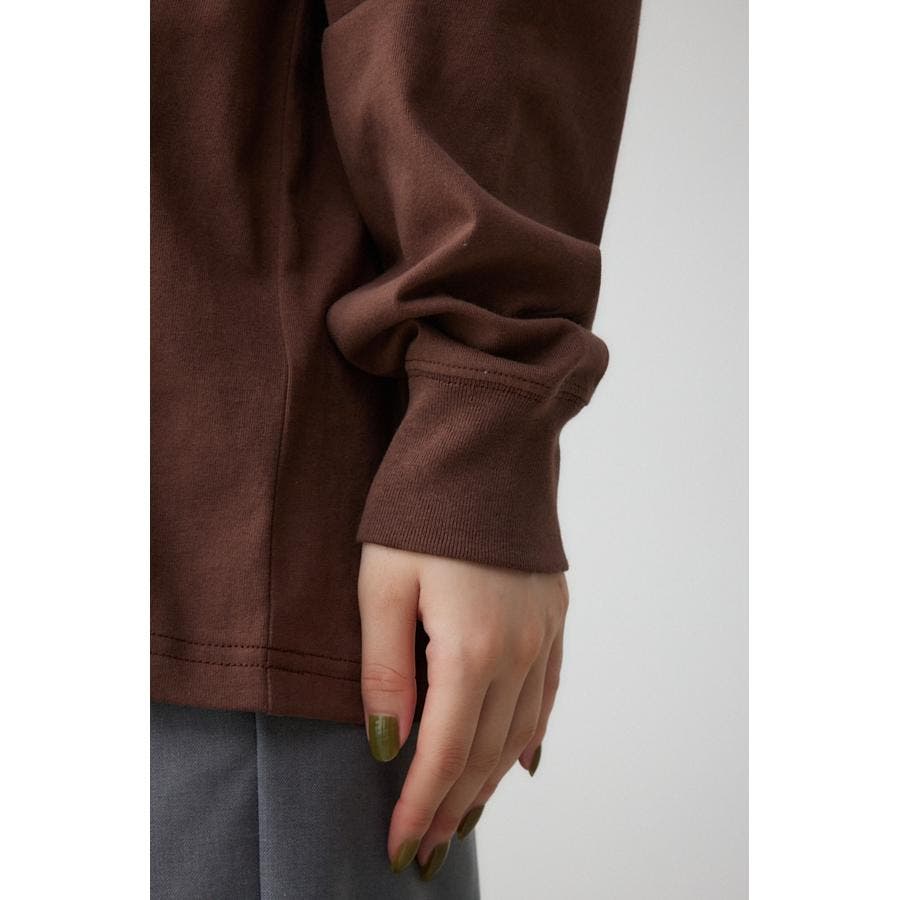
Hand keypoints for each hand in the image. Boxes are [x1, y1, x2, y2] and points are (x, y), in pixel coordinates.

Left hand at [358, 541, 567, 878]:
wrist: (485, 447)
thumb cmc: (422, 511)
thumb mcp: (382, 586)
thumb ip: (385, 670)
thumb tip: (388, 743)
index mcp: (470, 649)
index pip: (444, 753)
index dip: (419, 806)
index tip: (399, 847)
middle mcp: (518, 651)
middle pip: (485, 753)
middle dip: (453, 807)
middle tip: (427, 849)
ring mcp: (543, 634)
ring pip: (519, 732)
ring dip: (489, 782)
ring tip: (463, 817)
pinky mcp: (553, 615)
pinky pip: (547, 694)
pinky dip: (529, 736)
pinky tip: (519, 760)